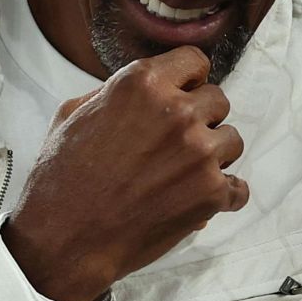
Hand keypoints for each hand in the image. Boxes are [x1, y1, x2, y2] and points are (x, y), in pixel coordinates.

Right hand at [4, 47, 247, 300]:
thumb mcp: (74, 114)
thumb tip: (148, 87)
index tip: (181, 97)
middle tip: (175, 145)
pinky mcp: (211, 192)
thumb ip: (117, 91)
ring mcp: (199, 152)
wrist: (65, 238)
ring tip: (182, 175)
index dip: (188, 81)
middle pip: (218, 101)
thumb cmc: (62, 178)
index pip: (195, 61)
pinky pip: (239, 188)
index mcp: (143, 83)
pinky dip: (223, 196)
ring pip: (232, 141)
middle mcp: (177, 111)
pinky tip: (198, 200)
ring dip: (214, 156)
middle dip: (201, 120)